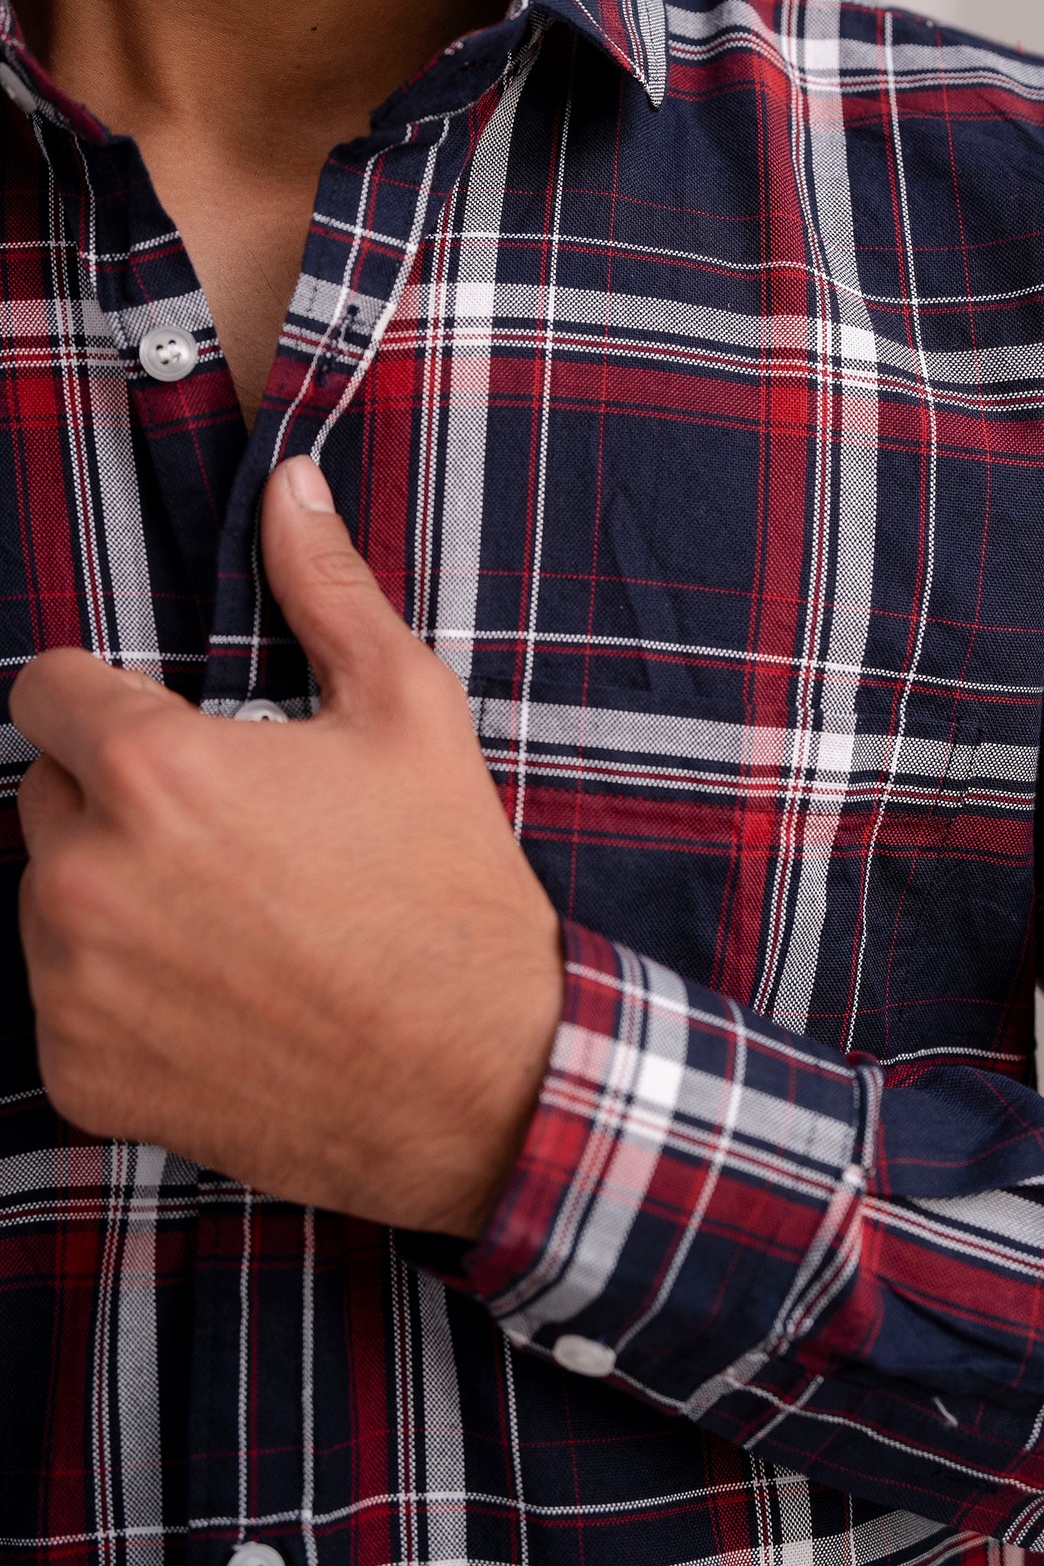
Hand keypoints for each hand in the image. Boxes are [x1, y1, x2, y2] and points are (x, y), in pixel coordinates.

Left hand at [9, 455, 563, 1237]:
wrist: (478, 1080)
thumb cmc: (446, 887)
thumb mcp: (407, 712)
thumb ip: (325, 589)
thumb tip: (288, 485)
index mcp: (153, 771)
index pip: (44, 690)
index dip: (105, 698)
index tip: (160, 728)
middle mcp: (85, 876)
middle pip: (47, 794)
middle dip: (116, 798)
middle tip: (228, 831)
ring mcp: (72, 985)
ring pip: (49, 897)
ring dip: (111, 891)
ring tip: (230, 916)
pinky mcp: (78, 1073)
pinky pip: (62, 998)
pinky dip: (118, 992)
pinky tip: (217, 992)